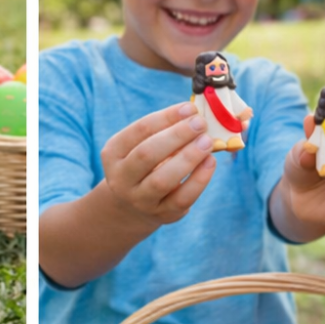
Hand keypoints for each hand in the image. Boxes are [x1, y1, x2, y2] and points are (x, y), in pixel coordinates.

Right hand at [100, 103, 217, 226]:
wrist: (132, 206)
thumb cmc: (144, 165)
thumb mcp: (141, 145)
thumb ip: (164, 131)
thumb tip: (195, 116)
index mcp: (114, 154)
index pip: (139, 131)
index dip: (166, 118)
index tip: (190, 109)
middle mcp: (121, 179)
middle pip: (146, 155)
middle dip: (176, 136)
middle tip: (200, 123)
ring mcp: (140, 200)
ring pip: (162, 180)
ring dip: (188, 158)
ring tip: (207, 142)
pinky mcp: (162, 214)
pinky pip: (181, 199)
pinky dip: (199, 180)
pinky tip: (210, 162)